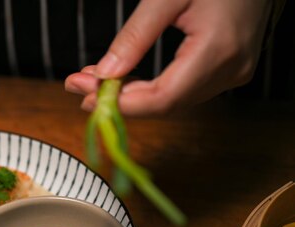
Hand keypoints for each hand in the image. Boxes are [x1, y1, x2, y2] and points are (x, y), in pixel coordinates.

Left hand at [65, 0, 273, 116]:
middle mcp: (231, 69)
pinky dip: (150, 87)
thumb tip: (104, 73)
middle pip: (166, 103)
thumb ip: (135, 37)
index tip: (85, 96)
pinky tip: (125, 78)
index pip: (163, 97)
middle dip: (119, 99)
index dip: (121, 103)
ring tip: (95, 80)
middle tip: (80, 87)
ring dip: (132, 94)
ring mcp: (234, 71)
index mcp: (219, 49)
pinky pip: (183, 89)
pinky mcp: (229, 68)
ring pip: (173, 100)